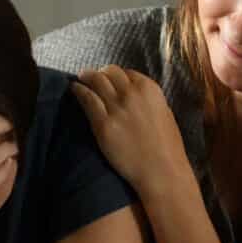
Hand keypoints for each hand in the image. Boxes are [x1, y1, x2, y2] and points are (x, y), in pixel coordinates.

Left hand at [71, 66, 193, 201]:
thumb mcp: (164, 113)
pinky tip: (74, 89)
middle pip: (109, 72)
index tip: (110, 79)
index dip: (116, 76)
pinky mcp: (103, 124)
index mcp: (150, 89)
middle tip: (91, 76)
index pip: (127, 73)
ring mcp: (117, 108)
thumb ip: (148, 100)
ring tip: (81, 79)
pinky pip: (86, 99)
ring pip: (96, 80)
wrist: (161, 170)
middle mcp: (132, 94)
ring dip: (86, 77)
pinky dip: (79, 90)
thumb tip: (133, 95)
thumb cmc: (167, 146)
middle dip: (100, 73)